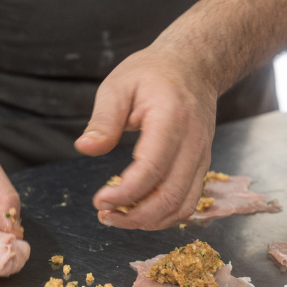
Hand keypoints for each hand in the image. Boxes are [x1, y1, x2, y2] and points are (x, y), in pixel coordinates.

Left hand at [75, 47, 217, 229]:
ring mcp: (201, 156)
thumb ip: (103, 119)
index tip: (99, 201)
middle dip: (134, 216)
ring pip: (182, 206)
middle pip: (170, 196)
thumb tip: (85, 148)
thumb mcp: (118, 85)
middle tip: (104, 214)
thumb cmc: (151, 74)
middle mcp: (193, 142)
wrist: (194, 66)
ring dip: (148, 221)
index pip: (152, 168)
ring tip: (117, 217)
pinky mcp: (201, 166)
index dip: (125, 193)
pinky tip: (138, 213)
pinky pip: (188, 202)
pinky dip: (164, 217)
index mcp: (171, 119)